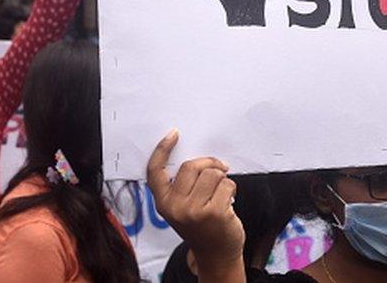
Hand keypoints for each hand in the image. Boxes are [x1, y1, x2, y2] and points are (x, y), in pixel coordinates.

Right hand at [146, 129, 243, 271]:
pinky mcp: (214, 212)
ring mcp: (194, 211)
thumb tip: (199, 158)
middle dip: (209, 163)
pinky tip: (228, 201)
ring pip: (211, 173)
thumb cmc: (202, 225)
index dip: (162, 149)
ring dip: (222, 178)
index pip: (155, 171)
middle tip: (220, 169)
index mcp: (163, 203)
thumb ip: (182, 186)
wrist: (216, 253)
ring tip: (221, 191)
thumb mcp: (182, 208)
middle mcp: (175, 207)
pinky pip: (226, 184)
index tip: (173, 134)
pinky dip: (231, 188)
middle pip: (191, 166)